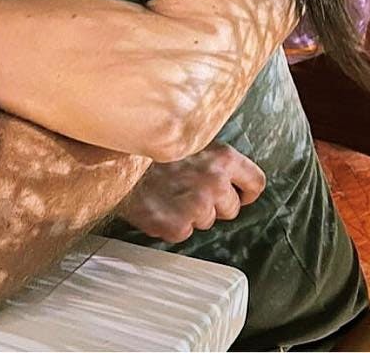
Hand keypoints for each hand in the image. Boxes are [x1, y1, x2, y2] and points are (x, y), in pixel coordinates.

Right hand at [119, 143, 265, 242]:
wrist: (113, 158)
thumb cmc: (149, 145)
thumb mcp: (186, 138)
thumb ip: (210, 154)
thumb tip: (224, 169)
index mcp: (222, 156)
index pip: (256, 182)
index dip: (244, 191)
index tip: (234, 193)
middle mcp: (215, 181)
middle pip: (231, 208)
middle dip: (213, 204)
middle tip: (187, 190)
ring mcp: (197, 206)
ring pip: (206, 221)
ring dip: (190, 213)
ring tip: (166, 193)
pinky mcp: (177, 226)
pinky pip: (183, 232)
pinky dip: (170, 224)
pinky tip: (156, 205)